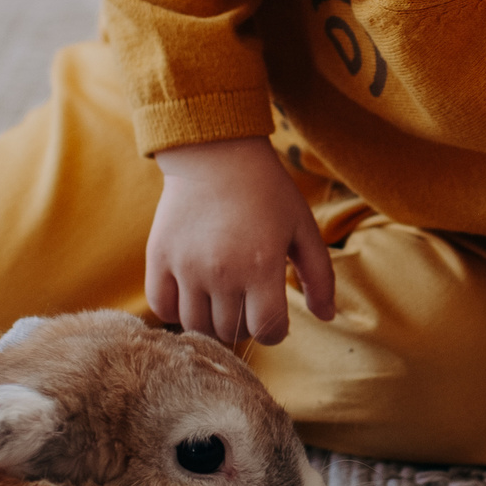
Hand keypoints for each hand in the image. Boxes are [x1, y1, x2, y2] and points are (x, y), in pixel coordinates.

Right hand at [147, 138, 337, 345]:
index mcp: (262, 266)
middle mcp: (222, 272)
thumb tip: (327, 317)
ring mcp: (186, 266)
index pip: (268, 331)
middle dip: (245, 325)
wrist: (216, 154)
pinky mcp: (159, 257)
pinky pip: (162, 307)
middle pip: (231, 331)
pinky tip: (192, 295)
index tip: (274, 318)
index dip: (275, 332)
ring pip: (197, 326)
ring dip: (212, 322)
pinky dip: (176, 311)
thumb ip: (319, 276)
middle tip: (248, 303)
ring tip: (222, 301)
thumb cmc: (267, 191)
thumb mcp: (303, 228)